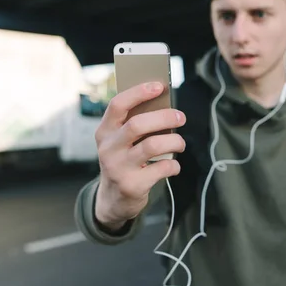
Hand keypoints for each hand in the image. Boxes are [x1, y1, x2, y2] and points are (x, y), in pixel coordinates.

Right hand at [93, 82, 185, 229]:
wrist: (113, 199)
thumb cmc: (123, 160)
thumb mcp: (120, 141)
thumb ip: (135, 123)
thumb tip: (165, 105)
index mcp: (104, 131)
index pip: (118, 105)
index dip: (139, 92)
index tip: (159, 86)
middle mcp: (108, 148)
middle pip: (138, 124)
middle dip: (164, 117)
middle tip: (181, 117)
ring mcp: (118, 168)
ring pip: (152, 146)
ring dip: (174, 141)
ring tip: (180, 143)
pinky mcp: (132, 185)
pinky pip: (161, 168)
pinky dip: (173, 165)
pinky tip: (173, 165)